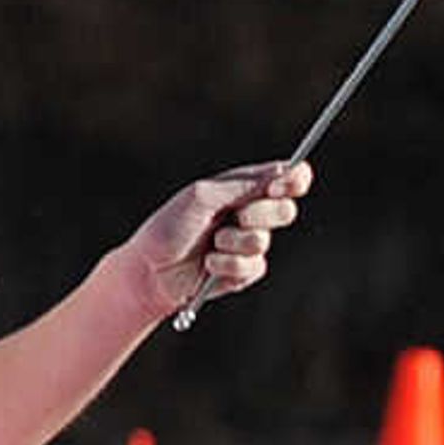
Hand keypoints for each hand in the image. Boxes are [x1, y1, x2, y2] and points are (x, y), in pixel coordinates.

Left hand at [114, 160, 309, 322]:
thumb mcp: (201, 198)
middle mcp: (250, 214)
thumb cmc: (168, 227)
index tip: (279, 186)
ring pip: (263, 240)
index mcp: (243, 189)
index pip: (288, 179)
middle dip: (260, 214)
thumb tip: (281, 172)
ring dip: (233, 242)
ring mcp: (248, 244)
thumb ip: (241, 185)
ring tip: (209, 244)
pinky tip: (208, 265)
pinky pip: (253, 267)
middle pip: (286, 210)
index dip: (295, 180)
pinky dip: (227, 265)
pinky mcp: (243, 272)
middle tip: (236, 217)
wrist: (148, 271)